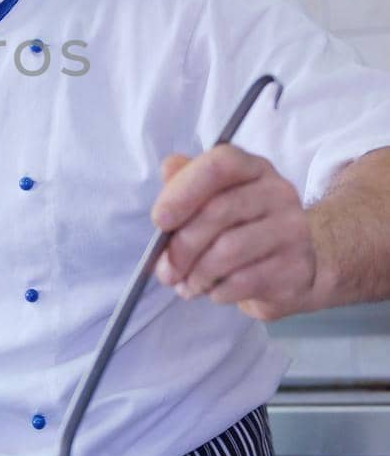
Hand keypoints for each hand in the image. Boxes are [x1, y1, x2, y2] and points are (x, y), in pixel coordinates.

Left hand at [151, 144, 317, 320]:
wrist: (297, 268)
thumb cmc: (242, 228)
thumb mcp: (214, 200)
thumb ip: (186, 182)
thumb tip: (168, 169)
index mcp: (252, 168)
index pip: (219, 164)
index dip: (183, 191)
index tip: (159, 220)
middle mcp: (278, 192)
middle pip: (217, 212)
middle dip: (181, 246)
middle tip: (166, 271)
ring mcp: (291, 229)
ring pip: (228, 251)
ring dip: (197, 273)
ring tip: (186, 284)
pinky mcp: (295, 266)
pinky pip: (243, 281)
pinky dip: (217, 290)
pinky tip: (212, 291)